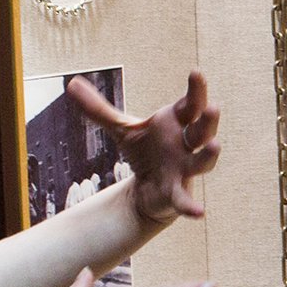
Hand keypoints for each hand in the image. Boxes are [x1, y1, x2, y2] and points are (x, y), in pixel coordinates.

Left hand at [67, 70, 220, 226]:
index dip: (195, 90)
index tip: (196, 73)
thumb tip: (71, 83)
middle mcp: (186, 145)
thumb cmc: (144, 152)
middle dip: (208, 119)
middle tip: (213, 107)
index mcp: (176, 124)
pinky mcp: (177, 192)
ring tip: (215, 145)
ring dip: (209, 155)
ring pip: (202, 161)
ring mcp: (185, 169)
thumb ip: (99, 109)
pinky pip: (185, 199)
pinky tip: (199, 213)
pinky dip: (192, 206)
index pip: (190, 104)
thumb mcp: (121, 129)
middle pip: (202, 130)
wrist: (145, 189)